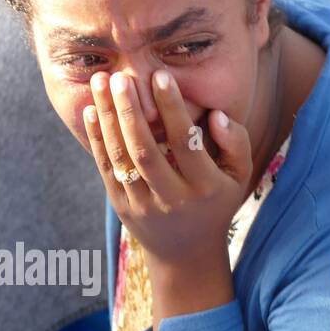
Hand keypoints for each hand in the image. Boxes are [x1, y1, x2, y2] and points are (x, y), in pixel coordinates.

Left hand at [84, 69, 254, 326]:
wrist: (186, 254)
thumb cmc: (215, 203)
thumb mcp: (239, 176)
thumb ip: (236, 142)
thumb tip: (215, 114)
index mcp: (205, 188)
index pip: (185, 144)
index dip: (172, 110)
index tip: (160, 76)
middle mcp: (172, 199)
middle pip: (146, 152)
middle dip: (130, 112)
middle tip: (121, 77)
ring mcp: (143, 205)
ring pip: (122, 159)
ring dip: (108, 119)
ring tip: (100, 82)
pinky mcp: (121, 206)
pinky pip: (106, 169)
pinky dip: (97, 139)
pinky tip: (90, 111)